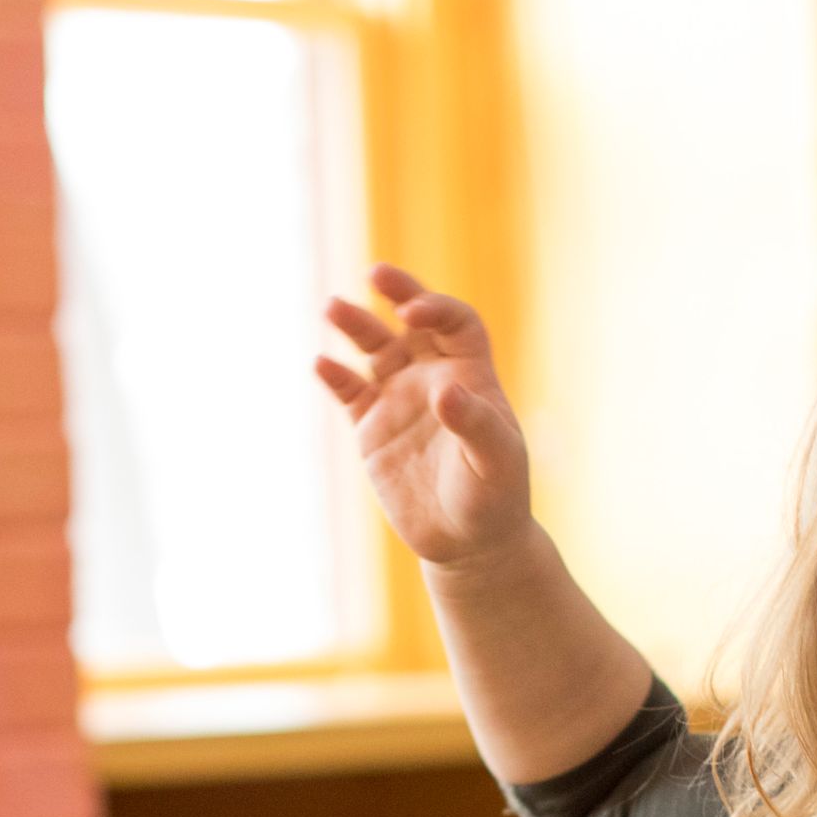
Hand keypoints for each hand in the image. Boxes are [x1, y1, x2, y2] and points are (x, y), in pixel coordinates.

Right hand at [315, 266, 536, 570]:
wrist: (468, 543)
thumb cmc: (494, 499)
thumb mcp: (495, 463)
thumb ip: (474, 425)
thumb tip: (445, 391)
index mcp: (471, 376)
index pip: (455, 324)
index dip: (437, 310)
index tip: (413, 314)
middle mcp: (433, 378)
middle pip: (412, 323)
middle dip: (398, 294)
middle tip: (375, 274)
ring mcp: (399, 401)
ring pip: (374, 350)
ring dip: (355, 326)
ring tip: (332, 306)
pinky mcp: (372, 430)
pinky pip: (350, 393)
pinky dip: (335, 377)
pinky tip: (321, 364)